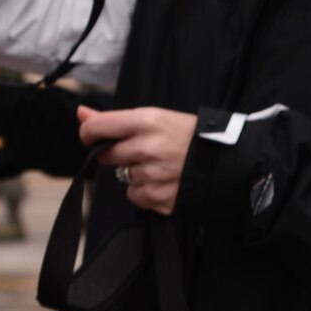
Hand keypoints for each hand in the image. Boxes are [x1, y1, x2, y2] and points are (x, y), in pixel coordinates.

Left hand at [78, 106, 194, 214]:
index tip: (93, 136)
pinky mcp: (158, 197)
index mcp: (148, 122)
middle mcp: (147, 148)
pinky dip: (146, 191)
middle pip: (108, 155)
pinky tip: (166, 182)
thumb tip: (80, 113)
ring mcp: (153, 174)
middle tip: (144, 151)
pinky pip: (135, 196)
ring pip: (124, 177)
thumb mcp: (158, 118)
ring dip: (137, 174)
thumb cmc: (193, 137)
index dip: (89, 132)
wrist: (229, 162)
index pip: (98, 126)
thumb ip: (116, 119)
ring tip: (163, 167)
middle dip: (120, 154)